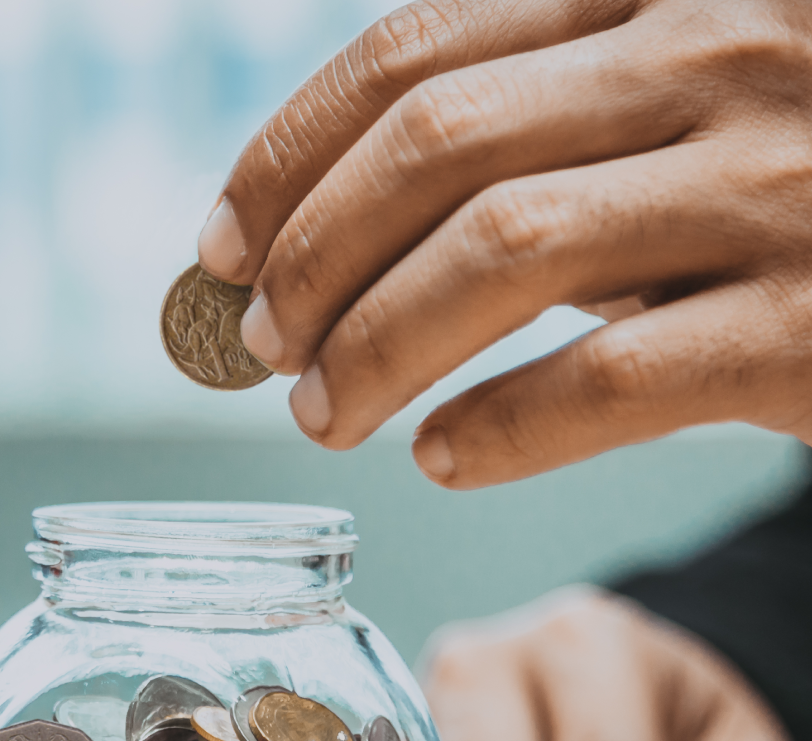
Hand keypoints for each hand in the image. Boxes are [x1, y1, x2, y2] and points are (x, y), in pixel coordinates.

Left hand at [200, 0, 811, 488]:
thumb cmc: (795, 170)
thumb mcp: (677, 89)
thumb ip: (538, 110)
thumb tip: (320, 222)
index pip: (412, 52)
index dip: (286, 156)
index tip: (218, 247)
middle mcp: (721, 50)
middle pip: (435, 146)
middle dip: (309, 260)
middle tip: (259, 346)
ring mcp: (779, 181)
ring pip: (500, 252)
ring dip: (372, 348)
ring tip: (325, 415)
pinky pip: (613, 377)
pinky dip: (500, 427)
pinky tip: (446, 457)